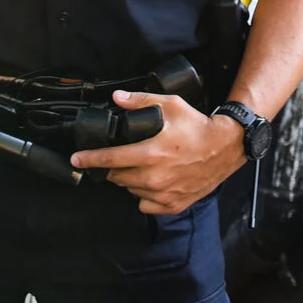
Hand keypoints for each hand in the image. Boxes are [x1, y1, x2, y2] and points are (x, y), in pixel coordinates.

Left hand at [67, 91, 245, 214]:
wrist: (224, 148)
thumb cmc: (197, 126)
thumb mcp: (170, 105)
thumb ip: (140, 102)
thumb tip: (117, 98)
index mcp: (149, 153)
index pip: (109, 159)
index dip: (89, 159)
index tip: (77, 159)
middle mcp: (154, 177)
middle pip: (117, 177)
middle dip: (111, 167)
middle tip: (118, 157)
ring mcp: (163, 193)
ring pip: (131, 190)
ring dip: (129, 180)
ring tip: (139, 166)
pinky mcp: (172, 204)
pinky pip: (146, 204)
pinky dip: (144, 195)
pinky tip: (150, 182)